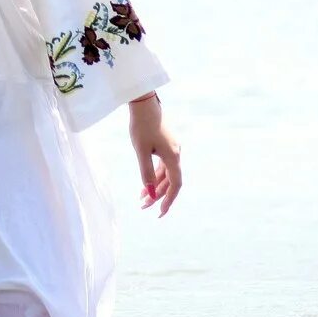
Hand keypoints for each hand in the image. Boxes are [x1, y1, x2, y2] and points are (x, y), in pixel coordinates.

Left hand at [128, 95, 182, 216]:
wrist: (144, 103)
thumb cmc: (141, 126)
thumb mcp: (141, 151)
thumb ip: (146, 172)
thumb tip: (150, 193)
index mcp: (173, 156)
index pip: (175, 185)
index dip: (169, 200)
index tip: (159, 212)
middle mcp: (176, 153)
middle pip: (170, 181)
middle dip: (158, 195)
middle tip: (143, 206)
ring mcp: (172, 148)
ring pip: (166, 173)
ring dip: (156, 186)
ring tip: (142, 197)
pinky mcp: (166, 144)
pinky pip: (163, 165)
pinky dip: (155, 174)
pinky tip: (146, 182)